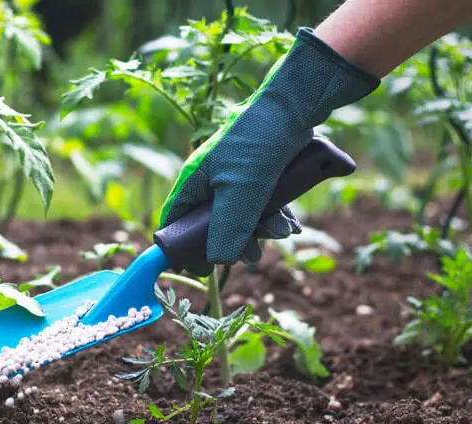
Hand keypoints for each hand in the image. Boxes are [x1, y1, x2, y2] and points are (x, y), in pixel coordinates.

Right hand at [159, 28, 378, 269]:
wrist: (296, 106)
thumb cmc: (258, 143)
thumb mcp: (241, 191)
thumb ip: (227, 228)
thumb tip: (218, 261)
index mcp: (194, 181)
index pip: (175, 221)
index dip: (182, 247)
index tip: (199, 269)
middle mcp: (211, 180)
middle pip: (211, 225)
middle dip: (234, 241)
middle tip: (252, 254)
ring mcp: (236, 177)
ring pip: (241, 217)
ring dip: (260, 230)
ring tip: (280, 232)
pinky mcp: (260, 174)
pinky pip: (261, 205)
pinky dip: (274, 217)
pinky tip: (290, 224)